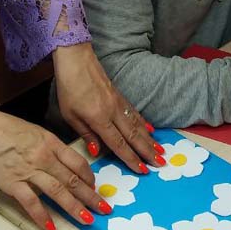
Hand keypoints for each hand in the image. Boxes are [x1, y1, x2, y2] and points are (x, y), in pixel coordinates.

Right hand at [0, 110, 104, 229]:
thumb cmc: (9, 128)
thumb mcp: (38, 132)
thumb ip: (53, 147)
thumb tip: (66, 163)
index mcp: (52, 143)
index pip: (78, 162)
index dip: (89, 177)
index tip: (94, 187)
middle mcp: (45, 158)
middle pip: (72, 180)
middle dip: (90, 196)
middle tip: (103, 208)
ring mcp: (30, 172)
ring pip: (58, 192)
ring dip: (74, 207)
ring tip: (87, 218)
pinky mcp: (13, 183)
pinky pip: (31, 203)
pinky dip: (42, 216)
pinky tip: (51, 227)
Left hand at [53, 42, 162, 174]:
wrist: (77, 59)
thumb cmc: (69, 88)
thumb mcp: (70, 114)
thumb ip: (86, 134)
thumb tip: (98, 152)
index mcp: (99, 118)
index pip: (118, 143)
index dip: (131, 158)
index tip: (143, 170)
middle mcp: (113, 111)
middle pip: (133, 135)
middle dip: (147, 151)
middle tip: (161, 163)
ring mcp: (119, 102)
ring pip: (137, 124)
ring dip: (149, 139)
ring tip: (160, 150)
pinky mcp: (119, 96)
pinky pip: (134, 113)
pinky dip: (144, 123)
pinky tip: (150, 129)